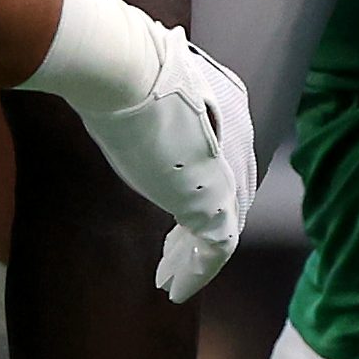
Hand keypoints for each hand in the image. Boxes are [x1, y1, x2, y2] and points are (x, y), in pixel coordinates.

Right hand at [79, 31, 257, 299]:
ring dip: (194, 257)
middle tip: (172, 257)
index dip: (195, 188)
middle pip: (225, 196)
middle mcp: (238, 138)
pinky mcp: (216, 199)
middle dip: (197, 228)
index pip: (220, 160)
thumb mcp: (139, 93)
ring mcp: (230, 171)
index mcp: (226, 107)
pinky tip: (175, 289)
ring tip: (169, 281)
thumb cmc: (120, 69)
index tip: (172, 208)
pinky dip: (198, 271)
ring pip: (222, 225)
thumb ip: (147, 112)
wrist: (125, 69)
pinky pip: (217, 248)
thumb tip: (121, 110)